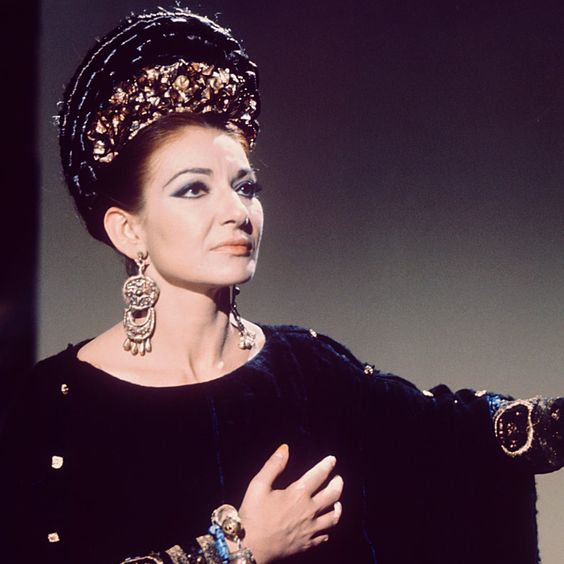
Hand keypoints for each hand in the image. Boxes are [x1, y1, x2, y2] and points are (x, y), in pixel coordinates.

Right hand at [238, 444, 342, 562]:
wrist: (250, 547)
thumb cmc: (253, 515)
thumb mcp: (258, 485)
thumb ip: (273, 465)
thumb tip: (285, 448)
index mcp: (298, 494)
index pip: (319, 475)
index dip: (327, 465)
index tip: (332, 459)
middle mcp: (309, 511)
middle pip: (332, 495)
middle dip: (338, 484)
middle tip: (339, 478)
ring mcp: (310, 529)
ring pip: (333, 517)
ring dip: (338, 507)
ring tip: (338, 502)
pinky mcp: (307, 544)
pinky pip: (325, 535)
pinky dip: (328, 529)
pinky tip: (325, 525)